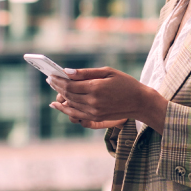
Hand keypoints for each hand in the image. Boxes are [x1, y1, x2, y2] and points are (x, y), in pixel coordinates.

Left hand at [48, 66, 168, 132]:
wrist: (139, 102)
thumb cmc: (125, 83)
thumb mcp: (108, 72)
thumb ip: (86, 72)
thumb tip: (67, 72)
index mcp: (96, 88)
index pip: (70, 85)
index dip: (58, 80)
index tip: (51, 75)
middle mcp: (93, 102)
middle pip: (68, 95)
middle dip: (57, 87)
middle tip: (50, 80)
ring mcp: (94, 112)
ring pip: (70, 105)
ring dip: (59, 97)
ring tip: (53, 89)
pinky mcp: (96, 118)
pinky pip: (75, 114)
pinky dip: (65, 109)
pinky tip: (58, 104)